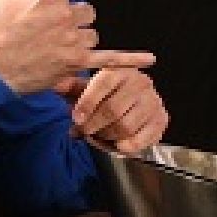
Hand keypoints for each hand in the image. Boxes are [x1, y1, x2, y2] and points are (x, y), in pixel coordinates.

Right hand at [0, 0, 154, 93]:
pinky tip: (150, 59)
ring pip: (93, 33)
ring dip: (80, 38)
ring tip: (52, 47)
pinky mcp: (73, 65)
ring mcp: (71, 42)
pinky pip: (109, 60)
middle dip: (74, 17)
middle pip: (88, 10)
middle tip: (48, 29)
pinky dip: (130, 60)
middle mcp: (64, 17)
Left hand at [54, 67, 168, 152]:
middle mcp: (140, 82)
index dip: (87, 103)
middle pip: (113, 110)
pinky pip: (142, 138)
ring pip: (125, 126)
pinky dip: (127, 146)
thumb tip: (55, 85)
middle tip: (85, 131)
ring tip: (100, 135)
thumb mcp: (88, 88)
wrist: (136, 103)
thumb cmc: (107, 95)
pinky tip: (119, 145)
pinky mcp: (161, 118)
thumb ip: (72, 88)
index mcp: (121, 70)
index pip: (103, 84)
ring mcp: (153, 101)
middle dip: (94, 125)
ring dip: (108, 136)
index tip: (76, 119)